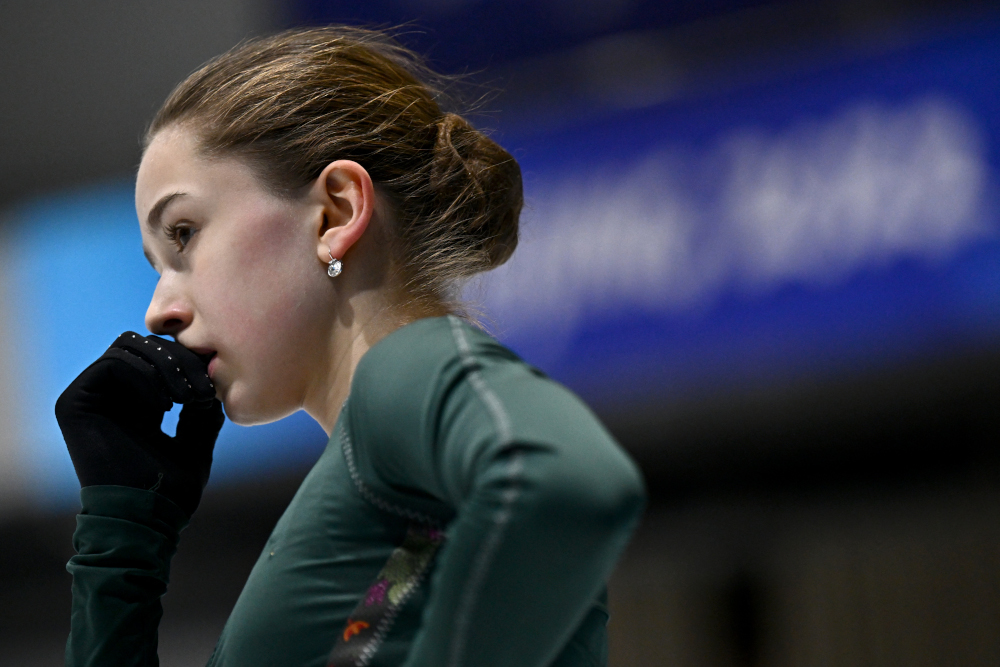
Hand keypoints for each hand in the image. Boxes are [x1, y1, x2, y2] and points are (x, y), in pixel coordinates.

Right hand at [55, 332, 224, 516]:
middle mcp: (114, 398)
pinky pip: (112, 362)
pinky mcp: (75, 402)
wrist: (145, 519)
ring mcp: (93, 398)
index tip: (213, 387)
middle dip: (181, 360)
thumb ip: (201, 412)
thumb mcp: (197, 444)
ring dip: (167, 365)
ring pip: (131, 347)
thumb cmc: (171, 492)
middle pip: (147, 346)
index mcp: (139, 406)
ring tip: (186, 397)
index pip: (162, 359)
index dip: (190, 362)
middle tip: (202, 390)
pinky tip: (163, 404)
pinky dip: (145, 374)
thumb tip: (211, 382)